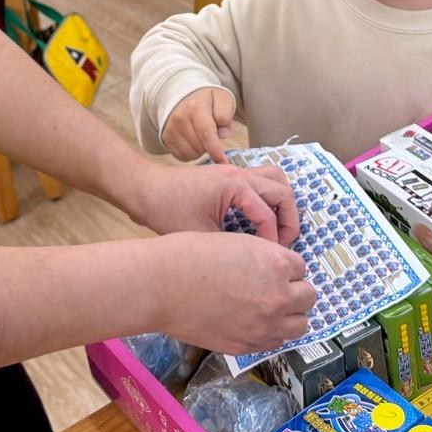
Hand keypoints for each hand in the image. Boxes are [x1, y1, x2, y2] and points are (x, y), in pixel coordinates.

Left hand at [135, 157, 299, 247]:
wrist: (144, 190)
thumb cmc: (167, 211)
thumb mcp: (200, 236)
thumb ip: (231, 247)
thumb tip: (254, 261)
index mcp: (235, 185)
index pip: (267, 214)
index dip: (273, 239)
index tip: (269, 259)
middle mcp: (239, 172)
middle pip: (282, 190)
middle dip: (287, 219)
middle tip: (282, 244)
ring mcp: (234, 170)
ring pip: (275, 179)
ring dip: (281, 204)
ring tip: (276, 230)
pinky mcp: (227, 175)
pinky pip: (260, 181)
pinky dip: (268, 198)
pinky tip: (259, 220)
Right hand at [156, 232, 316, 355]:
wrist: (161, 286)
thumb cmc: (191, 254)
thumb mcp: (236, 243)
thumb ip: (263, 258)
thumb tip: (275, 270)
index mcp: (276, 263)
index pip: (301, 267)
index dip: (285, 266)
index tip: (271, 267)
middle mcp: (277, 296)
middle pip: (309, 297)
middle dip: (294, 290)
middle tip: (274, 287)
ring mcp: (264, 326)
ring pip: (300, 325)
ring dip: (289, 315)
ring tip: (268, 307)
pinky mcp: (247, 346)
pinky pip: (275, 342)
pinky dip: (270, 332)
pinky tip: (252, 321)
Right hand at [162, 87, 236, 162]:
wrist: (185, 96)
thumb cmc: (208, 100)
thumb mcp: (222, 100)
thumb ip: (225, 115)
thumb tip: (223, 134)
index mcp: (196, 107)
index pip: (206, 133)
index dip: (215, 150)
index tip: (223, 161)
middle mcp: (180, 117)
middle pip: (199, 146)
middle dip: (211, 147)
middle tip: (214, 137)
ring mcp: (171, 128)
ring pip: (190, 154)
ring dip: (201, 151)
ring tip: (203, 138)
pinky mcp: (166, 138)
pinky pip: (182, 156)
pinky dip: (191, 154)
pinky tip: (195, 142)